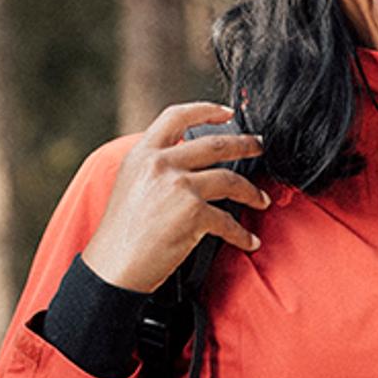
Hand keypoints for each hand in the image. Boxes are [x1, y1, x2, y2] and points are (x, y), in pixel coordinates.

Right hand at [81, 102, 270, 293]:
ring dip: (251, 191)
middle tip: (259, 148)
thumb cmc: (123, 233)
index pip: (176, 116)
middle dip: (245, 145)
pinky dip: (242, 234)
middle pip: (215, 144)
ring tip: (262, 200)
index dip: (206, 110)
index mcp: (143, 153)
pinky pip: (228, 221)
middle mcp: (160, 164)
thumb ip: (156, 166)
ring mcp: (178, 186)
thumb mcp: (130, 183)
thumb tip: (189, 158)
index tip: (228, 112)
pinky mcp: (192, 213)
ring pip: (230, 180)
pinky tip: (249, 241)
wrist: (114, 267)